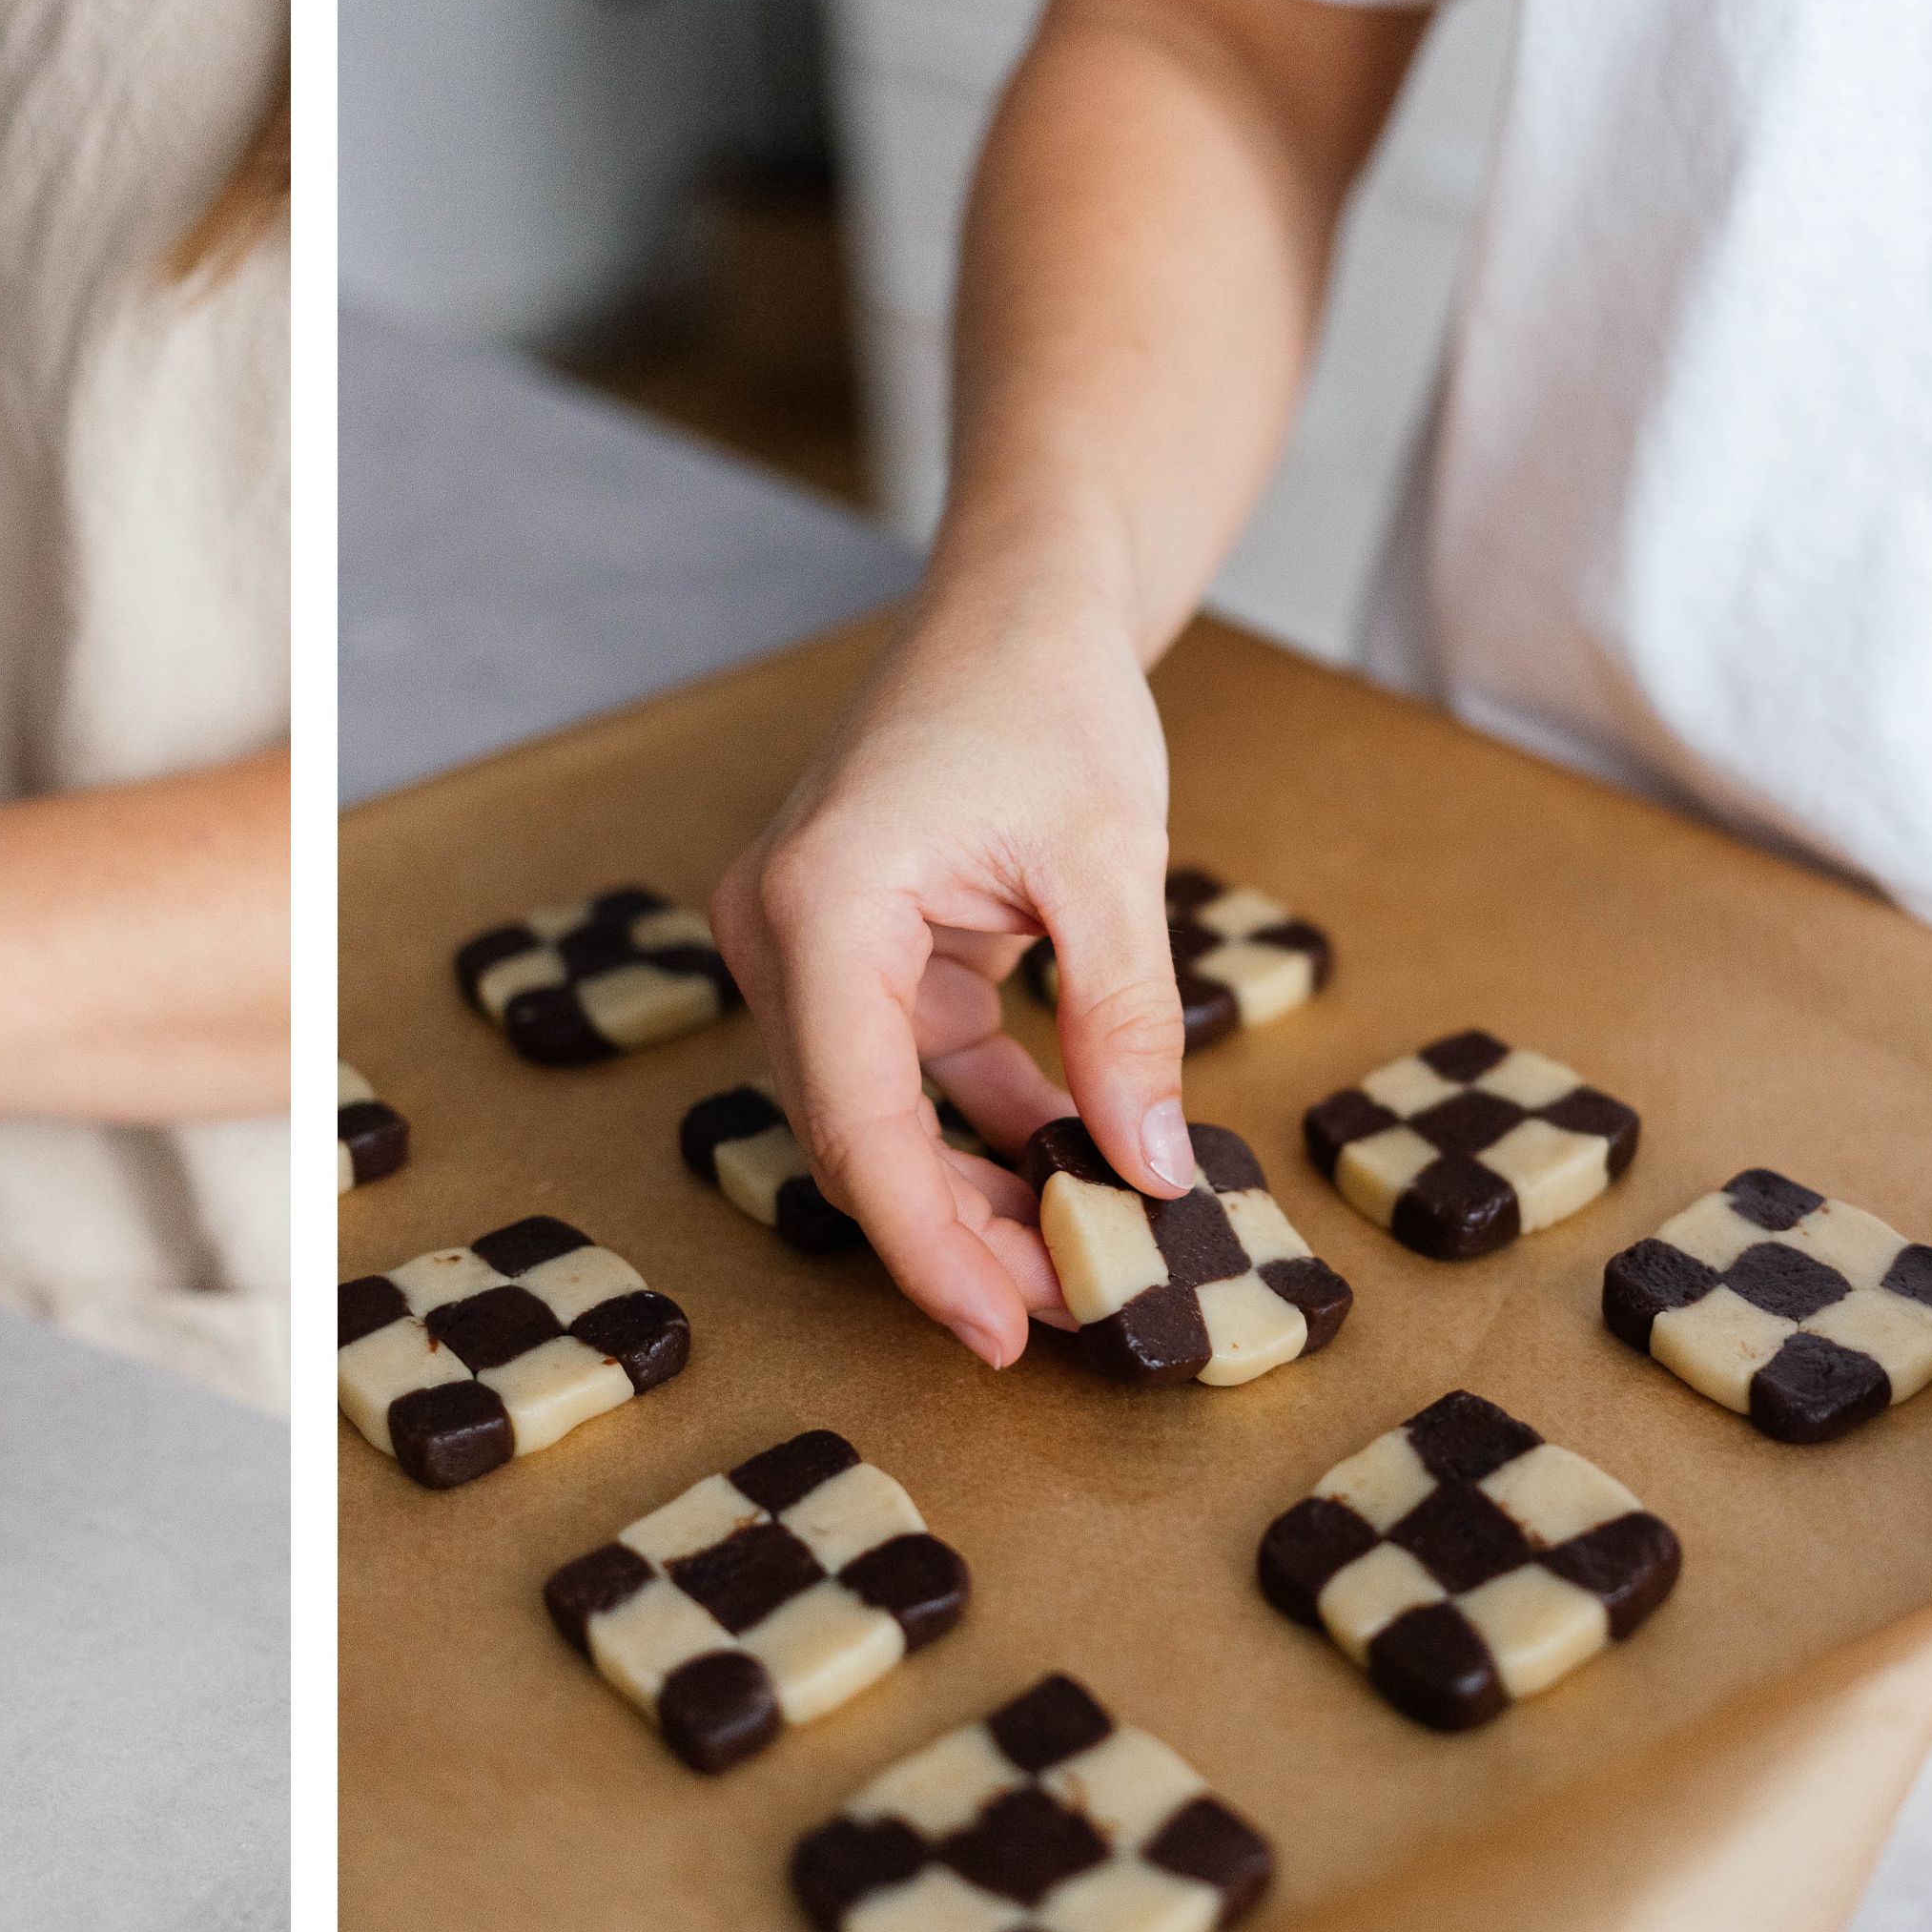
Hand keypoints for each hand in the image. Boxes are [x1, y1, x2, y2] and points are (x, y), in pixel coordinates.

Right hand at [710, 539, 1192, 1366]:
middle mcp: (778, 928)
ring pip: (873, 1114)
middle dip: (959, 1236)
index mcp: (821, 905)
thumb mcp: (1111, 866)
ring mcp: (800, 939)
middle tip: (1069, 1313)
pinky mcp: (844, 944)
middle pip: (854, 1136)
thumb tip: (1153, 1179)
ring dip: (968, 1188)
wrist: (1016, 596)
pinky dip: (975, 1120)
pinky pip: (900, 1066)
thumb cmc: (1048, 694)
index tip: (1005, 1334)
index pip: (862, 1125)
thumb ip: (1124, 1025)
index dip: (932, 1247)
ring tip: (1078, 1252)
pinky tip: (1061, 1161)